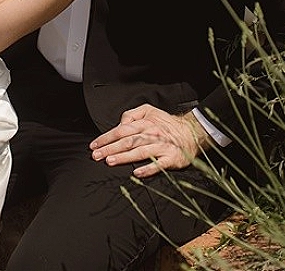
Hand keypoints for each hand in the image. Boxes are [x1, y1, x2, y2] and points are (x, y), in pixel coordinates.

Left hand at [89, 104, 211, 177]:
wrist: (190, 133)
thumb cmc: (166, 124)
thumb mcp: (148, 110)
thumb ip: (132, 115)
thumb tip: (120, 124)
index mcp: (145, 123)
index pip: (121, 130)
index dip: (106, 137)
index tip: (95, 145)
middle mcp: (152, 134)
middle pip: (128, 141)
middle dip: (110, 148)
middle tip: (97, 155)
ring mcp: (161, 147)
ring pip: (140, 152)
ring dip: (124, 157)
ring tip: (110, 161)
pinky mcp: (171, 158)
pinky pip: (158, 164)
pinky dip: (148, 169)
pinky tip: (137, 172)